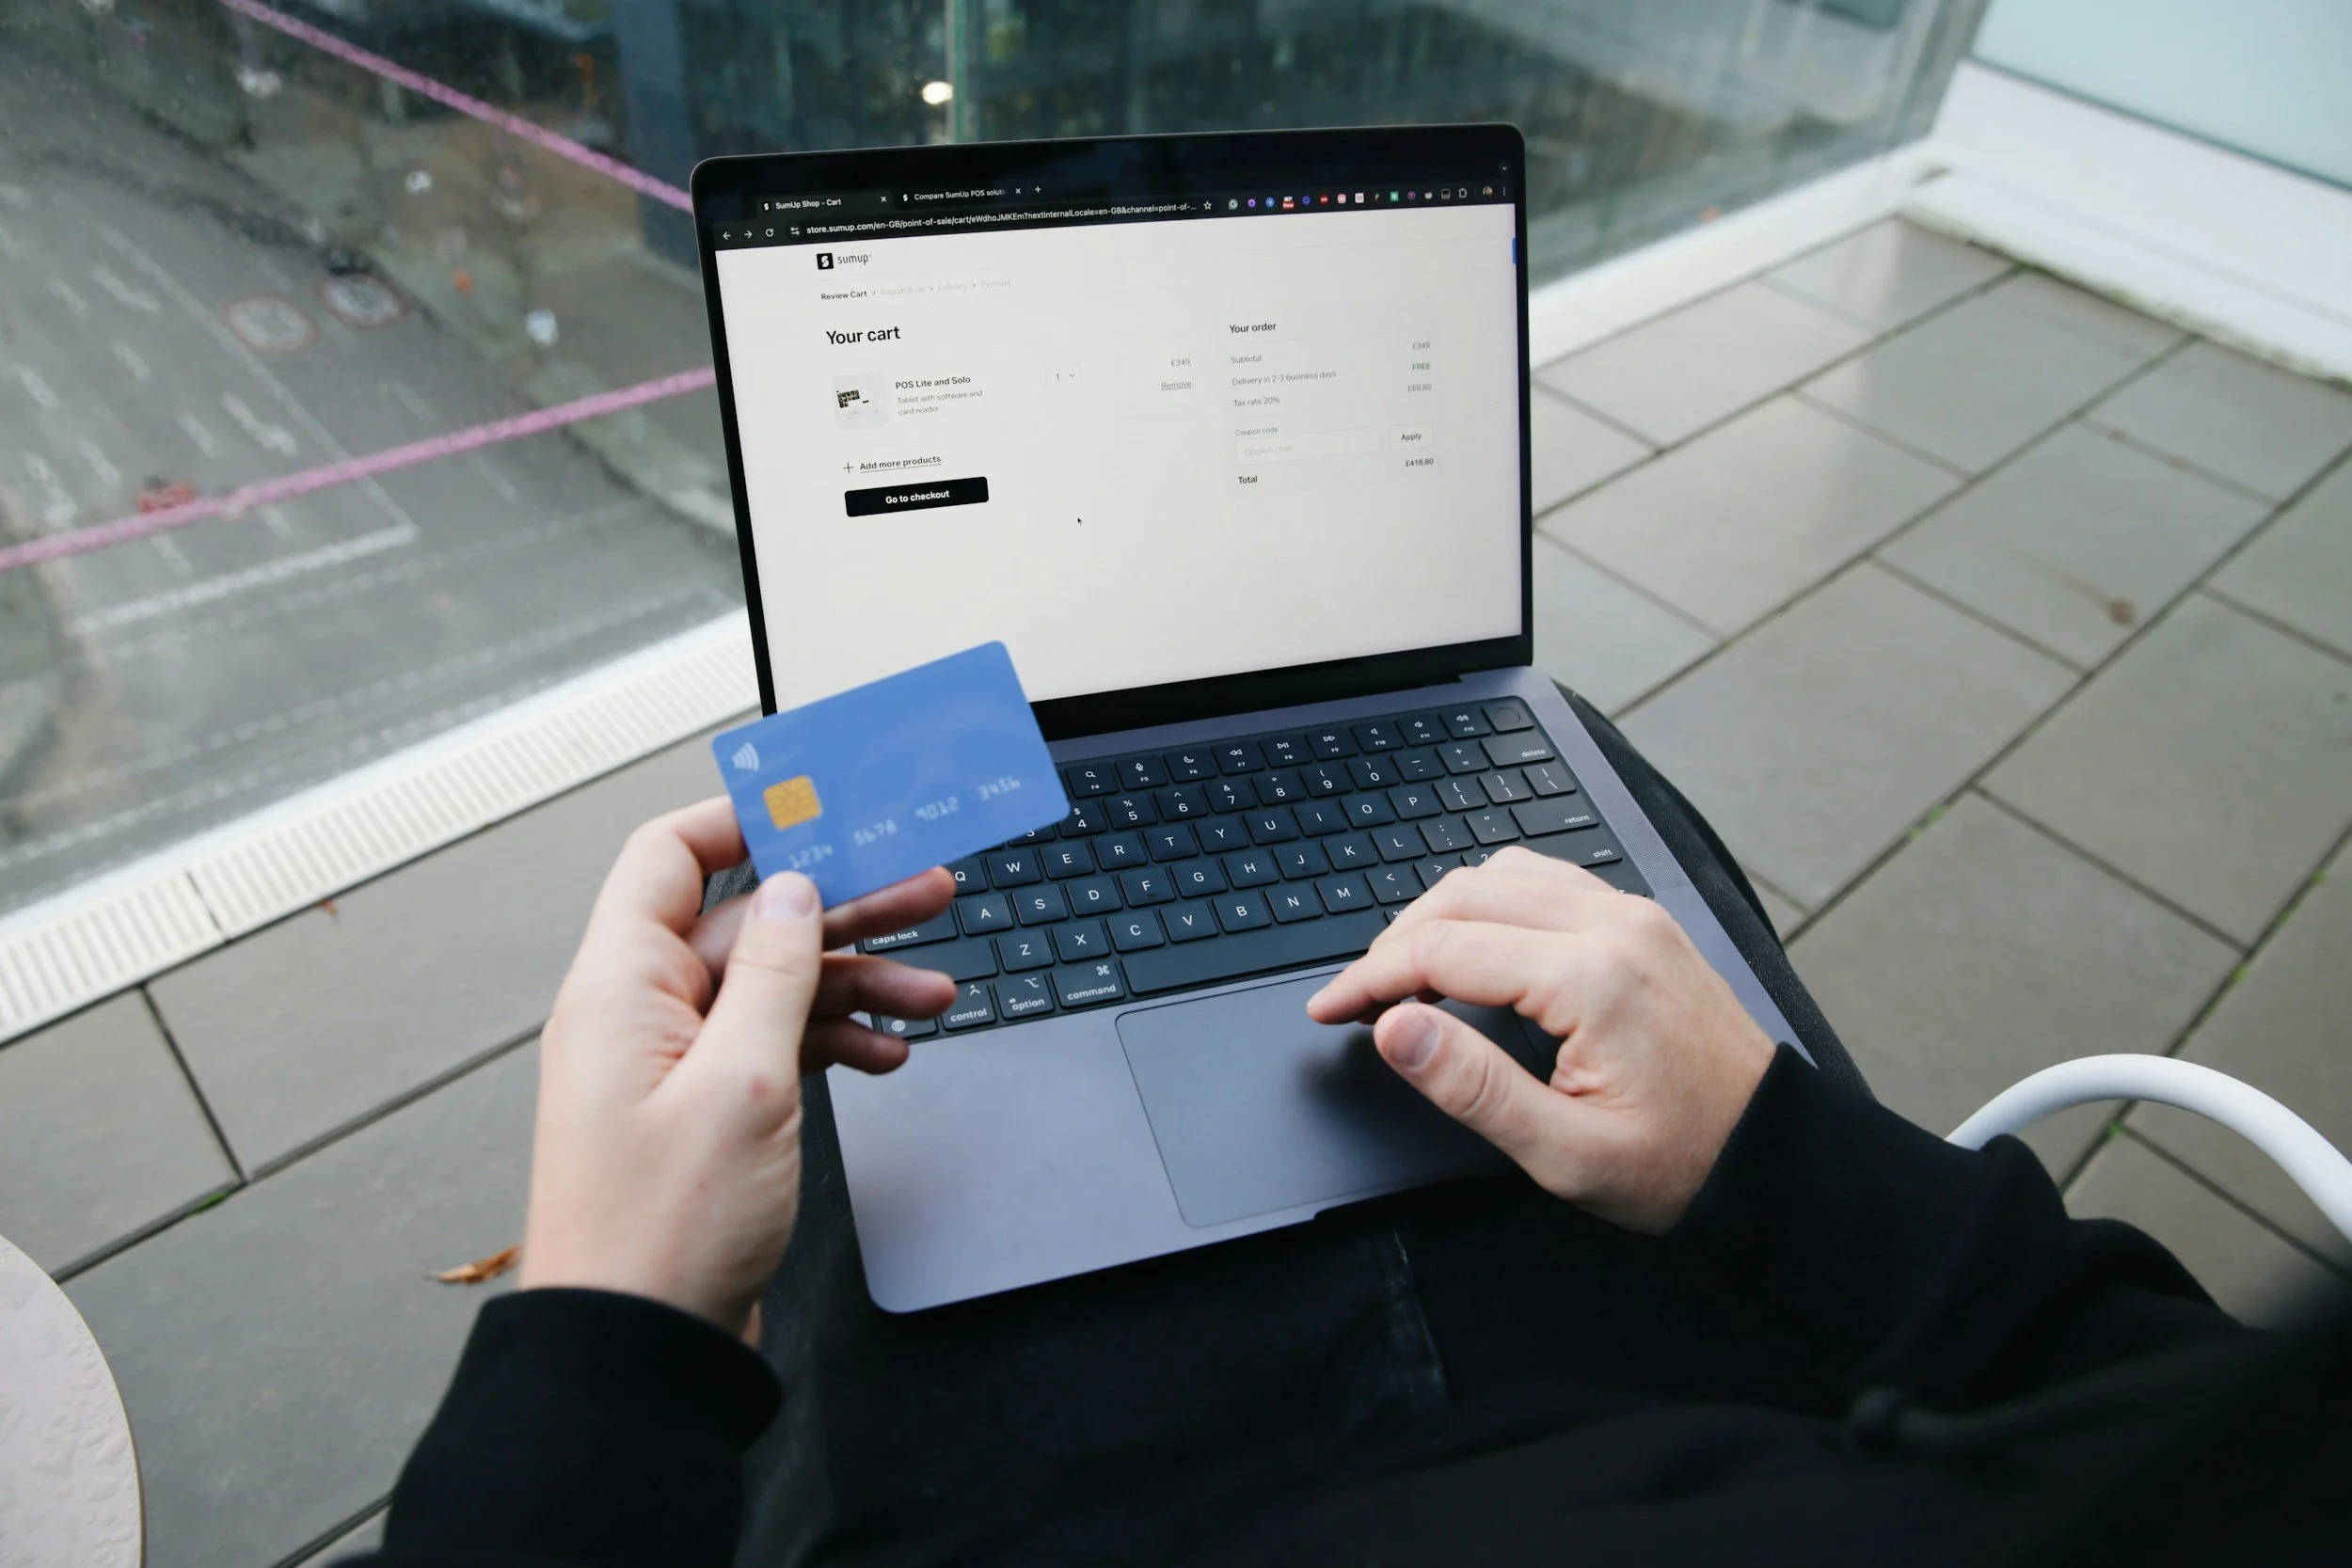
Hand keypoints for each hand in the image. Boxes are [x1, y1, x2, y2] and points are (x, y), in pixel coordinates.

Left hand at [518, 798, 956, 1334]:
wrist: (637, 1354)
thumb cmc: (661, 1233)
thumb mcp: (741, 1081)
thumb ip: (773, 972)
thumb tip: (794, 889)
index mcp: (619, 987)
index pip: (672, 857)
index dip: (747, 822)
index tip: (826, 806)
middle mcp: (637, 1015)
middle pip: (748, 923)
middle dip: (841, 905)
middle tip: (927, 889)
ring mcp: (671, 1066)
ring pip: (773, 987)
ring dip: (854, 982)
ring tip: (934, 991)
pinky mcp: (703, 1112)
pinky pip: (773, 1046)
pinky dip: (832, 1041)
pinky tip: (886, 1054)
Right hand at [1307, 847, 1773, 1231]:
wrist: (1776, 1156)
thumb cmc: (1683, 1164)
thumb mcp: (1566, 1153)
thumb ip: (1472, 1085)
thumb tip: (1395, 1029)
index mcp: (1591, 979)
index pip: (1443, 950)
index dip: (1369, 979)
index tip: (1329, 1010)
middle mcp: (1613, 926)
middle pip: (1463, 897)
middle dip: (1394, 943)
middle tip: (1358, 998)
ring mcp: (1632, 915)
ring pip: (1502, 874)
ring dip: (1441, 914)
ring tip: (1406, 975)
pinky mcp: (1643, 922)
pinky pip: (1547, 880)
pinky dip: (1491, 902)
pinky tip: (1475, 946)